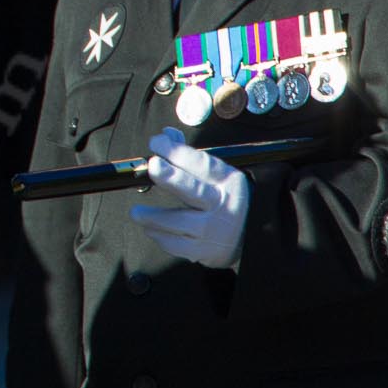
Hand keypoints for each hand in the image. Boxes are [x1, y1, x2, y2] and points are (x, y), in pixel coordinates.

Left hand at [129, 126, 250, 268]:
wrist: (250, 236)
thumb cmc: (223, 198)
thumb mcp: (216, 175)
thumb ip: (188, 156)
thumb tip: (165, 135)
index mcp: (227, 182)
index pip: (201, 164)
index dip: (177, 152)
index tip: (157, 142)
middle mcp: (222, 205)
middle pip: (194, 190)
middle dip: (171, 177)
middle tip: (153, 166)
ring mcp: (213, 230)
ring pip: (178, 222)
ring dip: (152, 216)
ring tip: (137, 213)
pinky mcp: (204, 251)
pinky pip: (175, 245)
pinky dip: (160, 236)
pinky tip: (151, 229)